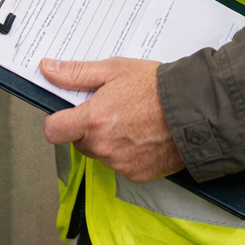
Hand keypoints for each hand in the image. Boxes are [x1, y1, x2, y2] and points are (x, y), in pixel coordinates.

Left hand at [41, 57, 184, 182]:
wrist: (197, 111)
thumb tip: (48, 70)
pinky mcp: (138, 174)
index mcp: (93, 120)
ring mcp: (121, 163)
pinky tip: (141, 136)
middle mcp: (104, 147)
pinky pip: (120, 165)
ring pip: (99, 154)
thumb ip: (75, 74)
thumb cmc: (157, 88)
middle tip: (108, 109)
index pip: (53, 130)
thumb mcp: (113, 70)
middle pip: (78, 142)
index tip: (66, 113)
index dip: (57, 120)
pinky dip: (126, 153)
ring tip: (130, 120)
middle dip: (86, 128)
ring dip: (107, 141)